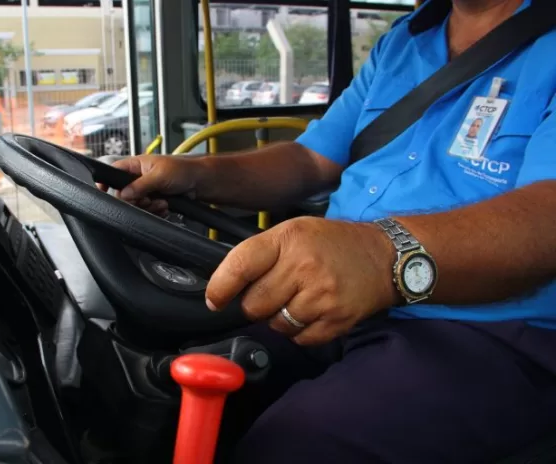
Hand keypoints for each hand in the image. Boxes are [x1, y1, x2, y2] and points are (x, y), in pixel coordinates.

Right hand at [98, 154, 205, 216]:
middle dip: (137, 200)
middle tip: (148, 199)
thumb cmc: (183, 170)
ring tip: (162, 202)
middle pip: (125, 194)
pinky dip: (156, 211)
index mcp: (136, 165)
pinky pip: (148, 211)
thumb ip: (139, 185)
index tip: (103, 191)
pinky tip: (165, 206)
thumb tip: (123, 194)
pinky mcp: (154, 200)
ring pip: (137, 205)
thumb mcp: (159, 175)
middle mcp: (139, 178)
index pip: (114, 171)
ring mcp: (146, 190)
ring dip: (149, 207)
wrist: (200, 183)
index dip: (106, 181)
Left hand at [205, 217, 397, 344]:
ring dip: (279, 318)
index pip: (240, 265)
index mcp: (288, 239)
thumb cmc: (333, 243)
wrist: (385, 257)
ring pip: (275, 325)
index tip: (214, 299)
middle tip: (274, 292)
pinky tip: (313, 311)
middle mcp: (304, 266)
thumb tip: (225, 285)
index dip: (220, 287)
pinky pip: (299, 339)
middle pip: (254, 305)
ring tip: (297, 299)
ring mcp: (321, 296)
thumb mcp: (295, 231)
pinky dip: (300, 331)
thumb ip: (261, 253)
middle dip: (256, 304)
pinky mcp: (336, 320)